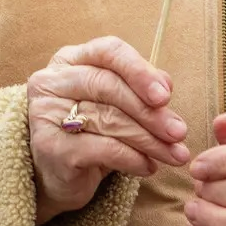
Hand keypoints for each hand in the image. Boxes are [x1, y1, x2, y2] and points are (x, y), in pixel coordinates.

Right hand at [27, 36, 190, 224]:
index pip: (107, 51)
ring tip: (174, 155)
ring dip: (149, 140)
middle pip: (107, 86)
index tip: (166, 96)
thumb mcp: (115, 105)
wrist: (57, 174)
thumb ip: (138, 89)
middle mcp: (51, 81)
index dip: (139, 71)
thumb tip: (166, 83)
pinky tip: (148, 167)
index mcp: (69, 60)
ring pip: (108, 119)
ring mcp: (46, 113)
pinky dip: (133, 159)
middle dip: (149, 112)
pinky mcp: (50, 146)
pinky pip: (103, 149)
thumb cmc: (90, 132)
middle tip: (179, 132)